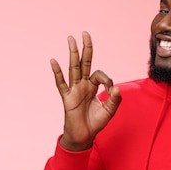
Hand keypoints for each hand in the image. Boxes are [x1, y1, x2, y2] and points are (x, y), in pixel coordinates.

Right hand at [52, 31, 121, 150]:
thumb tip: (117, 88)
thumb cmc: (96, 122)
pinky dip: (57, 73)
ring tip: (71, 39)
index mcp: (93, 86)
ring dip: (72, 54)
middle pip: (84, 63)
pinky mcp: (67, 98)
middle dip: (85, 48)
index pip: (100, 75)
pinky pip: (61, 84)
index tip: (111, 92)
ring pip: (73, 68)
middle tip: (85, 33)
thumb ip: (115, 100)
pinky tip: (54, 61)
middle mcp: (83, 85)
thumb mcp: (110, 111)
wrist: (84, 136)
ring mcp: (74, 90)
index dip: (107, 80)